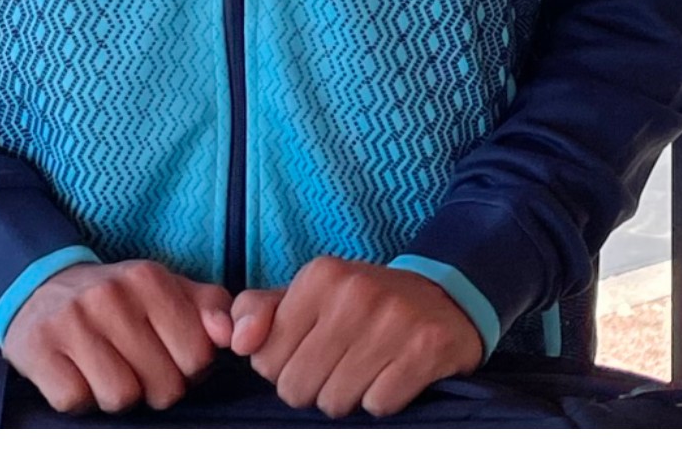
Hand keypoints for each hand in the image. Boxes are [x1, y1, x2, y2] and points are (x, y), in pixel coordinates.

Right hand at [0, 258, 235, 413]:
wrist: (39, 286)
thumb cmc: (116, 299)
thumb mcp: (166, 289)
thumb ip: (209, 307)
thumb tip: (230, 335)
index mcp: (148, 279)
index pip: (197, 356)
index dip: (186, 369)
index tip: (167, 357)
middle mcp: (109, 295)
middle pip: (162, 385)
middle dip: (153, 387)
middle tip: (133, 366)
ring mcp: (70, 321)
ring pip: (121, 397)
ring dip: (115, 395)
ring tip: (105, 370)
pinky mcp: (37, 348)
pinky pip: (76, 400)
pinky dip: (79, 398)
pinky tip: (76, 373)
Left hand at [228, 255, 487, 418]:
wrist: (445, 295)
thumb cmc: (361, 303)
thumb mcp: (307, 294)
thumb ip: (257, 311)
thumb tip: (237, 342)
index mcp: (319, 276)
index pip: (266, 359)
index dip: (282, 368)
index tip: (307, 352)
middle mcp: (355, 293)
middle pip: (298, 387)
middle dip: (312, 388)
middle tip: (337, 365)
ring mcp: (394, 320)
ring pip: (335, 401)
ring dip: (347, 396)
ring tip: (363, 369)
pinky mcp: (426, 349)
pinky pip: (378, 405)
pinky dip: (381, 399)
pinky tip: (391, 374)